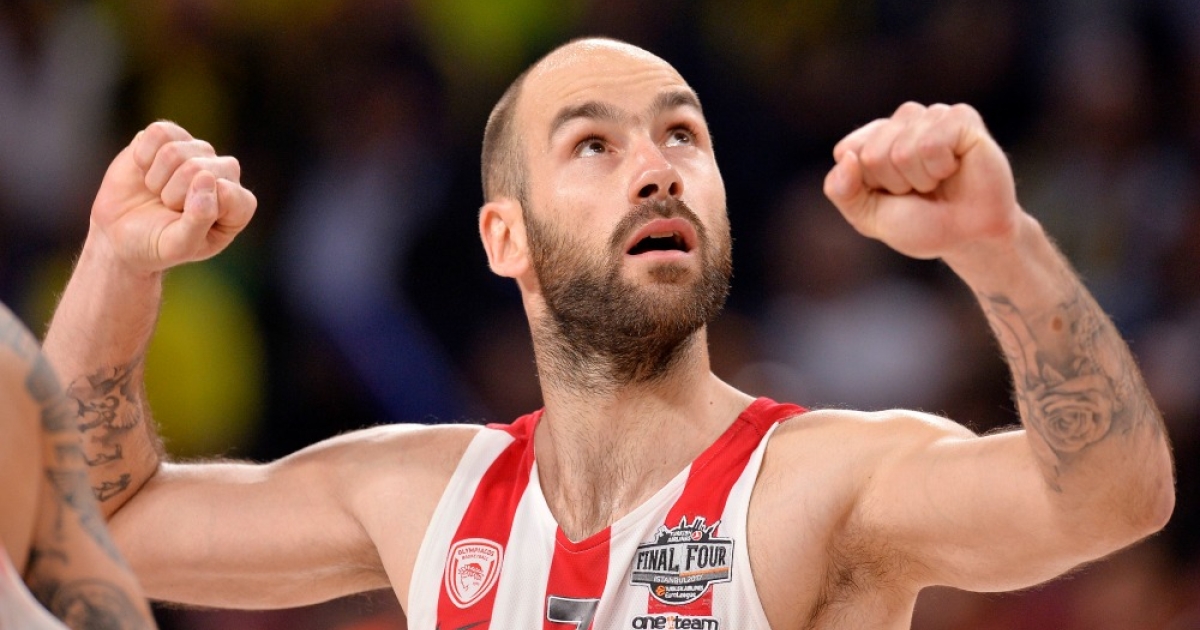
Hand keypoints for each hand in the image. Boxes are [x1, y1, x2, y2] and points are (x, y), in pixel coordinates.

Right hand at [89, 122, 256, 272]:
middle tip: (167, 208)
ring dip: (155, 179)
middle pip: (196, 168)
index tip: (184, 222)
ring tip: (158, 192)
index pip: (228, 193)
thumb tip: (205, 177)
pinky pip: (158, 132)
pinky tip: (145, 170)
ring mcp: (198, 152)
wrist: (121, 233)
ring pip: (174, 151)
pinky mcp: (171, 136)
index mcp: (238, 205)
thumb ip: (199, 220)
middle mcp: (225, 173)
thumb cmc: (156, 243)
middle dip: (171, 194)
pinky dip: (143, 156)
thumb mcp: (179, 246)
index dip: (197, 208)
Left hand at [823, 102, 1019, 262]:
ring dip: (920, 179)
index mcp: (874, 138)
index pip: (847, 151)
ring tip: (938, 181)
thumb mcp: (868, 217)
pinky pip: (932, 143)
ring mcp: (932, 115)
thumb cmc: (921, 225)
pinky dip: (940, 167)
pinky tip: (955, 169)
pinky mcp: (962, 118)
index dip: (868, 185)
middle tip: (921, 191)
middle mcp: (902, 121)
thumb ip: (842, 192)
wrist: (969, 238)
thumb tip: (845, 157)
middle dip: (895, 184)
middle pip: (873, 154)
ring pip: (903, 150)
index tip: (892, 195)